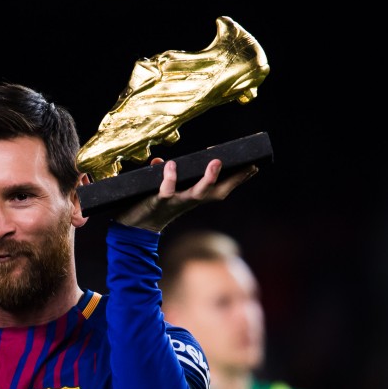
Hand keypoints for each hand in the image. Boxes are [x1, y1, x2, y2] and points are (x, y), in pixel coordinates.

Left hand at [114, 157, 257, 231]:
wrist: (132, 227)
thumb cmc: (149, 205)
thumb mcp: (160, 187)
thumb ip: (162, 174)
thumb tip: (159, 160)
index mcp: (193, 197)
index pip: (221, 188)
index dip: (238, 179)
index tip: (255, 166)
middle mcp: (188, 200)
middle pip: (216, 192)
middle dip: (233, 180)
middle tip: (249, 166)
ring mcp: (176, 202)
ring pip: (196, 192)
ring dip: (208, 178)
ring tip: (215, 162)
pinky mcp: (159, 202)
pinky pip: (166, 190)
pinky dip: (169, 178)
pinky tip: (169, 165)